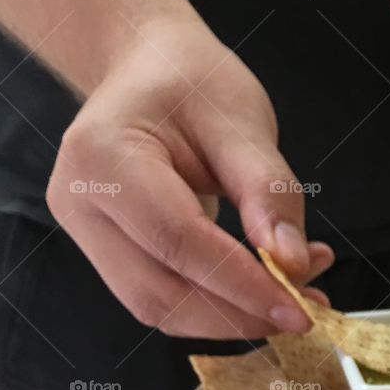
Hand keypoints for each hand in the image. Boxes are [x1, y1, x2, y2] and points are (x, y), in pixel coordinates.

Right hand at [46, 17, 328, 337]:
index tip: (301, 310)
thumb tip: (292, 265)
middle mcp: (81, 204)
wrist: (147, 71)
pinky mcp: (108, 258)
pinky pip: (166, 301)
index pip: (178, 241)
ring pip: (163, 310)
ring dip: (233, 318)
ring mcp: (88, 237)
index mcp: (103, 156)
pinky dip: (219, 308)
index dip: (243, 284)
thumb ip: (268, 193)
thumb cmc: (190, 83)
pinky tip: (264, 292)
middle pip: (164, 292)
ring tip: (295, 297)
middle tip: (307, 308)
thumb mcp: (242, 120)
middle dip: (241, 314)